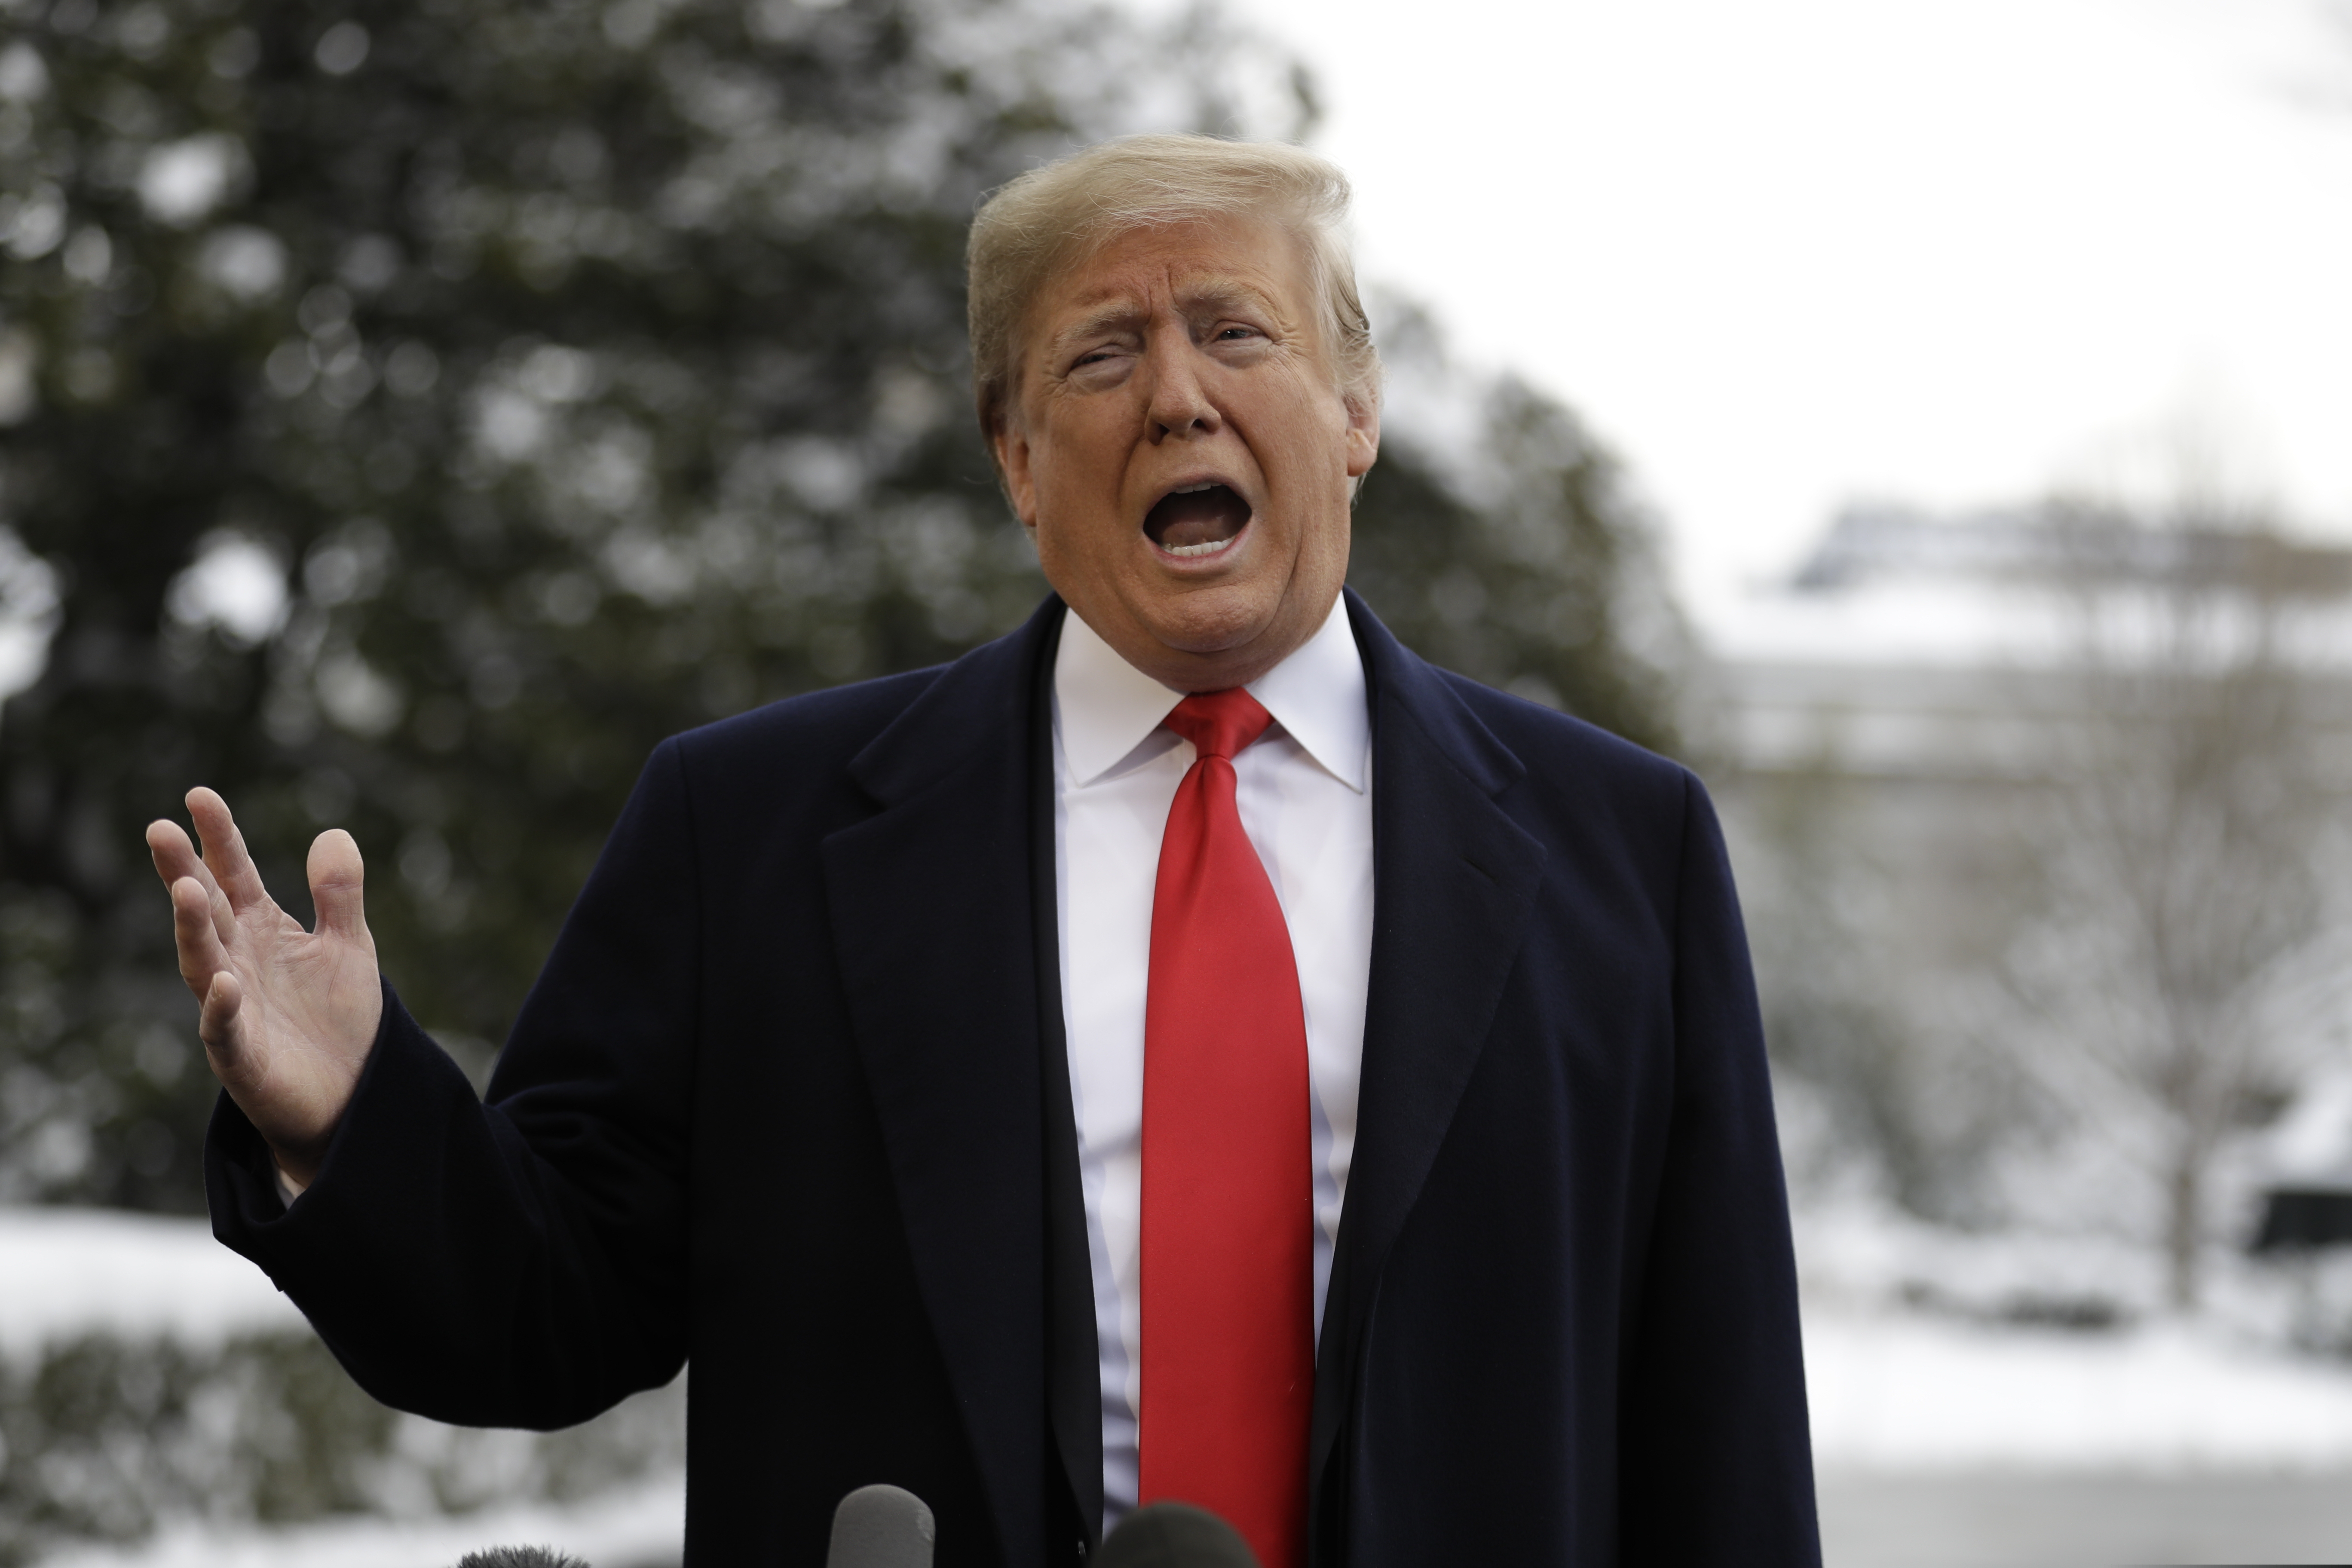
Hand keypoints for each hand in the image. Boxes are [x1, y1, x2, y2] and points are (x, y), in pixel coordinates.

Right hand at [146, 788, 383, 1189]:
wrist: (350, 1096)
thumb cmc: (339, 1019)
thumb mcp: (347, 946)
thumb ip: (338, 894)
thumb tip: (333, 833)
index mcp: (262, 931)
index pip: (234, 875)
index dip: (219, 837)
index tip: (199, 795)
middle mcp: (237, 962)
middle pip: (206, 910)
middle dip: (184, 871)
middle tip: (161, 829)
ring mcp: (232, 1009)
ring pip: (203, 962)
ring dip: (192, 929)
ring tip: (186, 889)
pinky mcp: (241, 1056)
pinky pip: (224, 1028)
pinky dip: (221, 1006)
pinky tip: (224, 982)